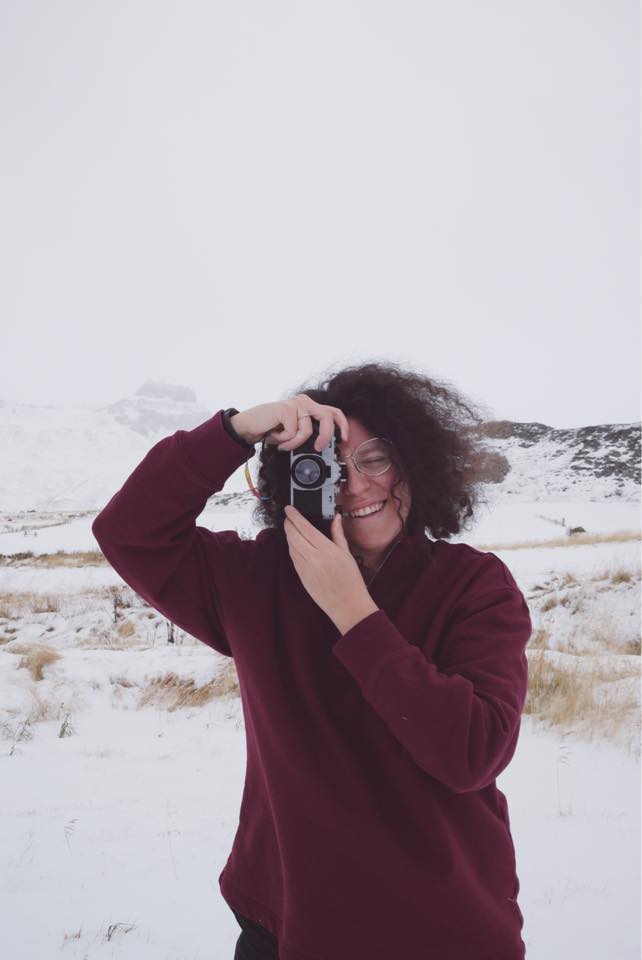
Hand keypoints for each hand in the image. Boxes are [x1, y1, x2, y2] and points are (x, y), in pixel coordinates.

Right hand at [230, 395, 348, 450]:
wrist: (248, 426)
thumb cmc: (270, 429)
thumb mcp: (293, 431)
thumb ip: (307, 433)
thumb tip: (323, 446)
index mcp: (309, 407)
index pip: (333, 412)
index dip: (343, 425)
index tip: (344, 439)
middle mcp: (305, 402)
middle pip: (327, 418)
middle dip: (326, 436)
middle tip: (317, 447)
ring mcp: (296, 404)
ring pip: (307, 431)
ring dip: (293, 443)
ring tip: (281, 443)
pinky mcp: (286, 409)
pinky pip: (292, 433)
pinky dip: (283, 440)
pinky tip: (273, 435)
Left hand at [283, 505, 378, 633]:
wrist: (348, 605)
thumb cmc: (351, 580)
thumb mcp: (347, 554)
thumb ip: (338, 534)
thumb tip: (336, 518)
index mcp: (326, 550)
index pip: (304, 528)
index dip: (294, 516)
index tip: (289, 509)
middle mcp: (313, 559)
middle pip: (293, 536)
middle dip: (288, 524)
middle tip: (288, 517)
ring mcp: (305, 569)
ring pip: (291, 547)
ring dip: (289, 536)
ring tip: (291, 529)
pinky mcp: (302, 578)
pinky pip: (293, 559)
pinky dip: (292, 548)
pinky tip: (295, 545)